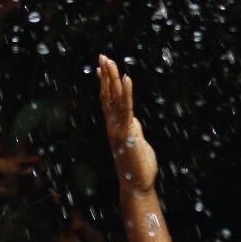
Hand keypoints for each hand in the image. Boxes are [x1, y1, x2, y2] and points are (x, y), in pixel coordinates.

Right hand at [97, 53, 157, 192]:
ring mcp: (118, 128)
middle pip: (108, 95)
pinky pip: (126, 109)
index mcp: (116, 126)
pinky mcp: (127, 132)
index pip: (108, 101)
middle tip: (102, 56)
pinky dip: (126, 93)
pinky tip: (126, 79)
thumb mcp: (136, 142)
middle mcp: (113, 125)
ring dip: (112, 79)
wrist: (136, 184)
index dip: (105, 83)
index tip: (101, 68)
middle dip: (106, 75)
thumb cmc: (138, 167)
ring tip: (110, 61)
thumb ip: (133, 130)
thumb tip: (133, 123)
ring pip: (114, 98)